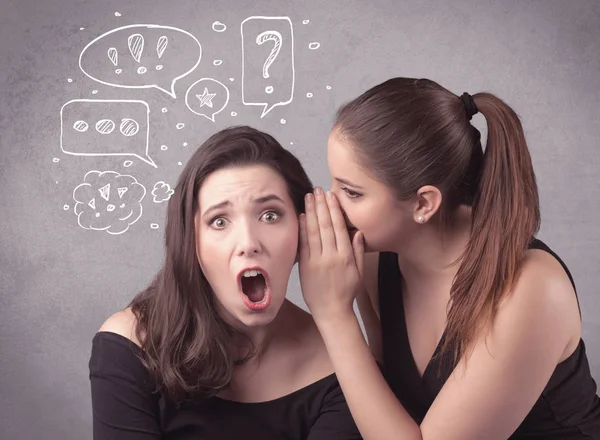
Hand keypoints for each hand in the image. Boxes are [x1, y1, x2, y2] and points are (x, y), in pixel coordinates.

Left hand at [298, 187, 364, 323]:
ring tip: (309, 197)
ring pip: (313, 231)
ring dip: (311, 212)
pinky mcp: (305, 267)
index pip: (339, 227)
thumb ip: (358, 251)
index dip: (334, 210)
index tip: (331, 196)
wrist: (331, 311)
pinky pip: (303, 244)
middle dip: (322, 205)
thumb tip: (357, 231)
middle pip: (325, 225)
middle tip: (318, 190)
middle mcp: (331, 256)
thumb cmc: (346, 292)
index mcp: (346, 256)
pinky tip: (301, 216)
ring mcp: (317, 261)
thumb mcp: (359, 272)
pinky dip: (302, 229)